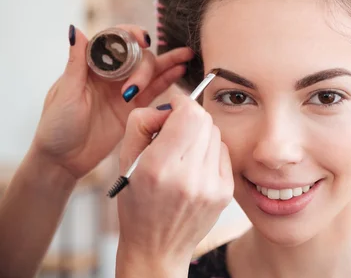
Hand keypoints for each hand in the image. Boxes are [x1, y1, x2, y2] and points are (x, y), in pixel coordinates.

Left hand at [32, 25, 193, 179]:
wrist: (64, 159)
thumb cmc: (56, 126)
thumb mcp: (65, 92)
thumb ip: (76, 62)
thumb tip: (75, 31)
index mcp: (91, 66)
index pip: (115, 41)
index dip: (131, 35)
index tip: (143, 40)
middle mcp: (110, 74)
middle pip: (137, 56)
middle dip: (145, 66)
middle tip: (134, 90)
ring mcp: (124, 90)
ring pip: (150, 70)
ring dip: (167, 62)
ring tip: (186, 55)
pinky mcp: (134, 107)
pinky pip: (154, 90)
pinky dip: (168, 80)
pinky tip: (180, 71)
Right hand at [116, 95, 233, 271]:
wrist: (158, 247)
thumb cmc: (137, 202)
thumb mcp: (125, 160)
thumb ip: (143, 122)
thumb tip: (170, 105)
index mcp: (159, 167)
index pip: (189, 114)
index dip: (182, 102)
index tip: (173, 107)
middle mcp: (188, 177)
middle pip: (204, 120)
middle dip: (189, 117)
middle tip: (174, 130)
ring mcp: (211, 186)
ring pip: (215, 134)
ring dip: (199, 135)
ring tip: (182, 154)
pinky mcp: (225, 192)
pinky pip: (223, 152)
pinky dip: (209, 152)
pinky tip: (194, 167)